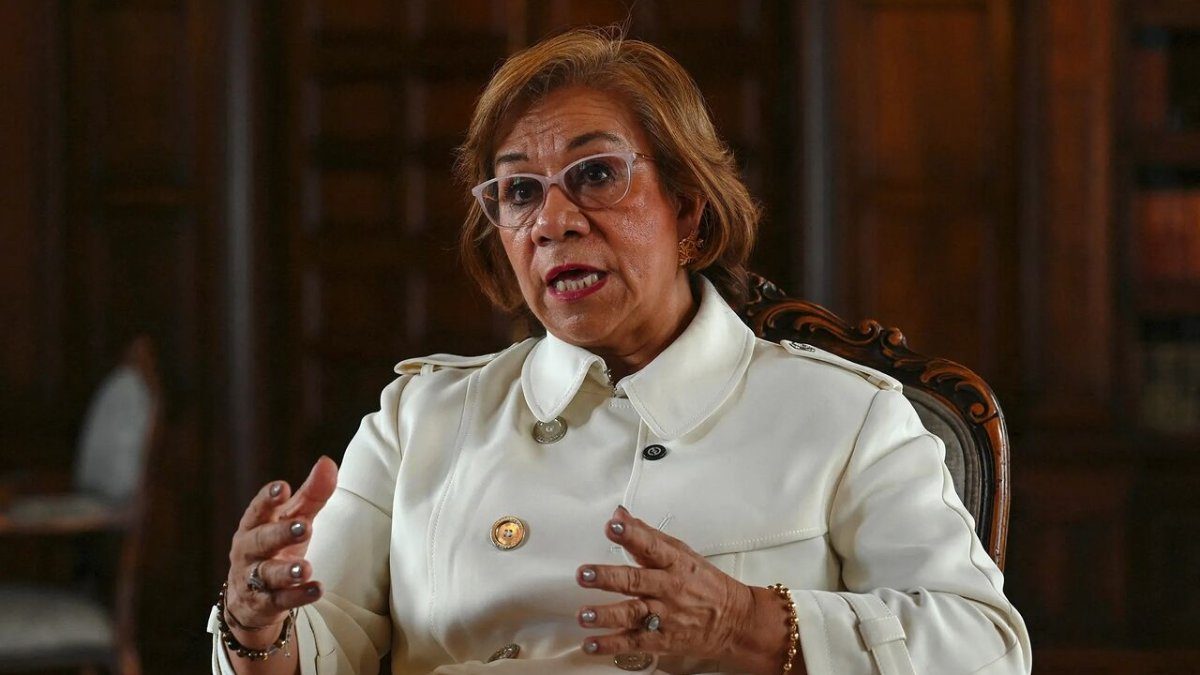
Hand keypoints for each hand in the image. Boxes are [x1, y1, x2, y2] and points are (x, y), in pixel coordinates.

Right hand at [223, 456, 337, 647]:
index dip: (267, 498)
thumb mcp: (292, 519)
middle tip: (304, 526)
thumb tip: (327, 461)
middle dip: (280, 533)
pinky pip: (280, 601)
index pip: (258, 509)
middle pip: (261, 540)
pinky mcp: (264, 604)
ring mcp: (254, 579)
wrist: (249, 600)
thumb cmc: (275, 546)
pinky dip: (298, 596)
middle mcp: (249, 551)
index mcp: (254, 525)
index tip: (281, 487)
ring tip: (307, 568)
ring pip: (267, 574)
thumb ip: (311, 494)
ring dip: (287, 571)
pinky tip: (316, 590)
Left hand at [575, 506, 794, 674]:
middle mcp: (667, 588)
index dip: (631, 535)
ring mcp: (664, 615)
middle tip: (584, 574)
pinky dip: (611, 645)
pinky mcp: (661, 639)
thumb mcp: (681, 552)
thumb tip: (619, 514)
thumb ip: (647, 535)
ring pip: (632, 614)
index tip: (614, 525)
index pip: (651, 545)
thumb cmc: (704, 583)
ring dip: (606, 615)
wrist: (733, 621)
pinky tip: (591, 644)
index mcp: (674, 562)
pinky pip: (633, 642)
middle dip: (607, 577)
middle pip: (635, 581)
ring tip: (583, 614)